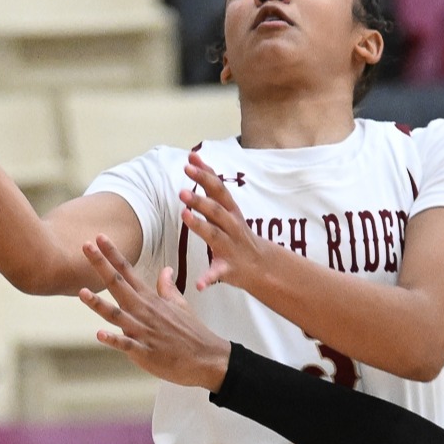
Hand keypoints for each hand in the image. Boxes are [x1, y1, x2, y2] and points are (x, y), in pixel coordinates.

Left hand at [78, 234, 231, 390]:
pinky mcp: (145, 352)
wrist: (208, 358)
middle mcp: (144, 311)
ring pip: (116, 315)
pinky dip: (113, 339)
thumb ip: (168, 287)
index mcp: (151, 299)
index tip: (99, 238)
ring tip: (81, 292)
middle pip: (118, 285)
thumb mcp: (181, 305)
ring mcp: (143, 331)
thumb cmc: (192, 332)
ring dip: (99, 304)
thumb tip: (166, 269)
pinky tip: (99, 334)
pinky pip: (126, 345)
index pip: (128, 271)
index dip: (113, 254)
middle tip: (86, 246)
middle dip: (101, 265)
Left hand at [180, 153, 274, 293]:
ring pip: (214, 235)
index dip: (205, 174)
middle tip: (182, 192)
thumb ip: (210, 186)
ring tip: (184, 217)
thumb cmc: (237, 232)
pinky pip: (217, 273)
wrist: (261, 265)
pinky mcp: (228, 268)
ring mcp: (230, 246)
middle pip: (216, 210)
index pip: (217, 188)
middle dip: (200, 200)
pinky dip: (208, 279)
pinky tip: (198, 284)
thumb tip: (194, 158)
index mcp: (230, 211)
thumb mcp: (227, 207)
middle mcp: (231, 225)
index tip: (190, 161)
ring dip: (200, 226)